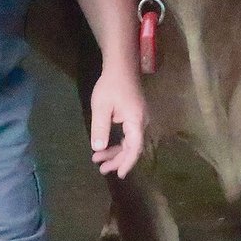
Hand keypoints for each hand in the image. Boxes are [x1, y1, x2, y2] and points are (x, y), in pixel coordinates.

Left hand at [89, 62, 146, 177]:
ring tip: (99, 159)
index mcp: (136, 121)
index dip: (127, 162)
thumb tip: (98, 148)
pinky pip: (130, 134)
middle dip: (118, 159)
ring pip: (131, 141)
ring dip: (116, 152)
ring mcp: (140, 118)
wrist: (121, 65)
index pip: (134, 148)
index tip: (119, 175)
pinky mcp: (135, 115)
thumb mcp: (101, 106)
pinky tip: (107, 145)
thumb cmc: (111, 85)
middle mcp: (142, 122)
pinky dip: (119, 142)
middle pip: (133, 147)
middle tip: (101, 169)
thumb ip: (100, 128)